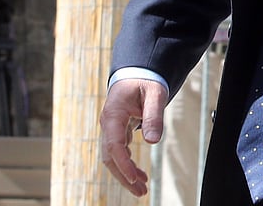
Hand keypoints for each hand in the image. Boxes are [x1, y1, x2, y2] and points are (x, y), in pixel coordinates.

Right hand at [99, 78, 167, 196]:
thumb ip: (153, 116)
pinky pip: (118, 152)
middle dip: (123, 176)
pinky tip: (139, 175)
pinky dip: (127, 165)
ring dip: (125, 174)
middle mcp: (108, 123)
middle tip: (140, 191)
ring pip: (112, 157)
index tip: (135, 178)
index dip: (123, 164)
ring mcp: (111, 127)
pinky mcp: (116, 130)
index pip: (114, 145)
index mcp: (113, 114)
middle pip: (109, 156)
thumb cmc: (145, 79)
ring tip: (142, 188)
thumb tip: (153, 141)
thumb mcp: (155, 94)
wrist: (137, 70)